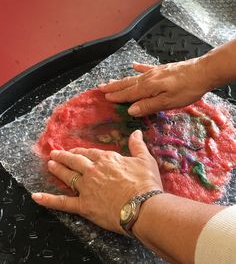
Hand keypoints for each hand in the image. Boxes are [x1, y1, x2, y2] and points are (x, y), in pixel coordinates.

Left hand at [32, 130, 161, 233]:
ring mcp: (86, 188)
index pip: (90, 153)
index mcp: (107, 159)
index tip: (75, 150)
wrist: (143, 207)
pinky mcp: (84, 205)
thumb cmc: (146, 183)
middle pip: (75, 161)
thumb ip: (138, 145)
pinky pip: (63, 202)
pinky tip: (36, 196)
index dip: (81, 151)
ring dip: (58, 169)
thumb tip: (136, 132)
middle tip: (54, 153)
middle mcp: (93, 171)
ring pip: (68, 176)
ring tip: (50, 165)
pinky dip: (49, 200)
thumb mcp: (145, 160)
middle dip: (64, 156)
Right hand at [99, 60, 210, 116]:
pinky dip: (139, 67)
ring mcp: (155, 72)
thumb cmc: (187, 89)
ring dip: (121, 80)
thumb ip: (148, 106)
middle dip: (113, 87)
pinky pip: (146, 68)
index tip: (104, 97)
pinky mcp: (162, 69)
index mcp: (148, 88)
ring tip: (110, 81)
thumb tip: (130, 110)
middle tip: (100, 87)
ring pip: (133, 77)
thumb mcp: (168, 102)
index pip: (128, 94)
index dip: (116, 97)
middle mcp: (148, 78)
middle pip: (127, 84)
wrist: (203, 71)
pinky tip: (133, 65)